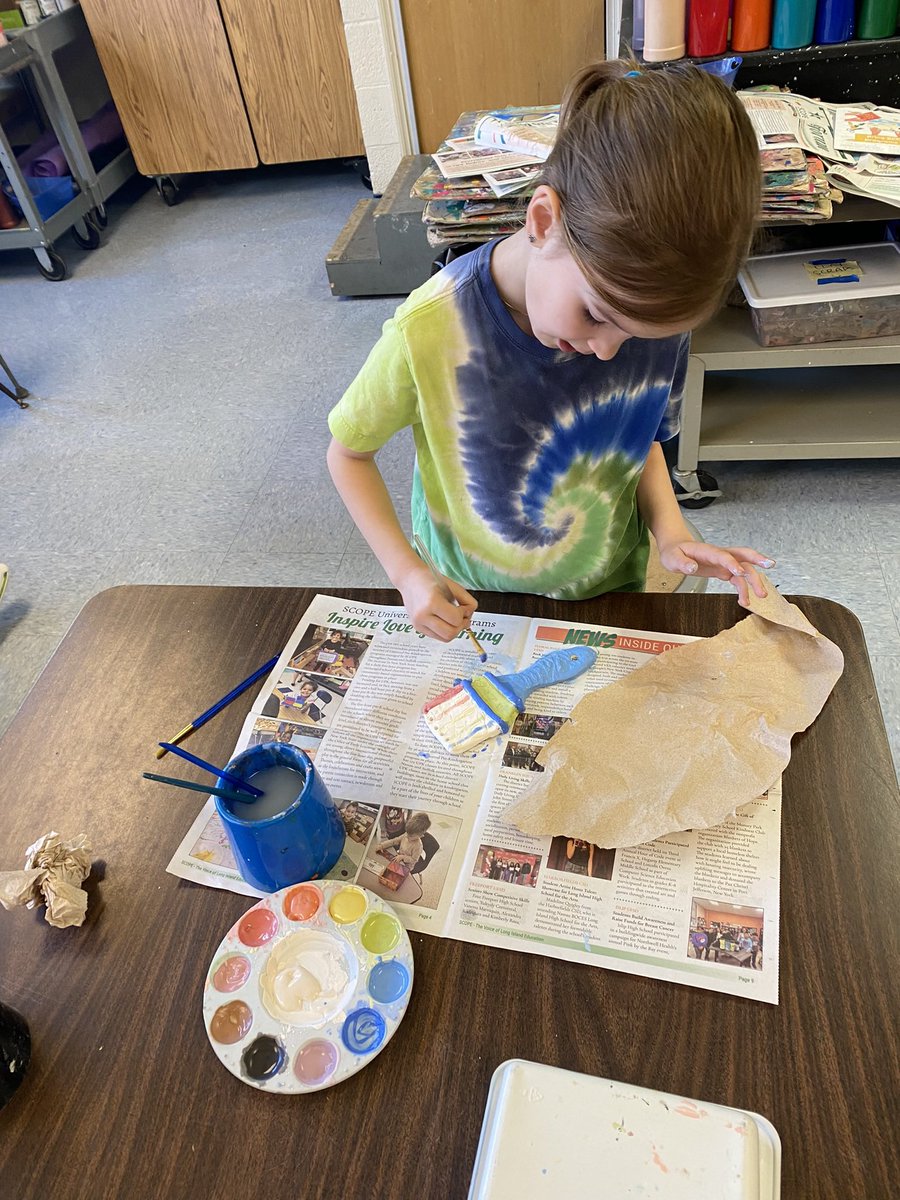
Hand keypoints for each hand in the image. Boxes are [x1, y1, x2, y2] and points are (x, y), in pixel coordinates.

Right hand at [398, 563, 476, 641]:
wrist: (410, 579)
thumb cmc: (432, 580)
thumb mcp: (453, 586)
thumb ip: (467, 600)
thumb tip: (470, 615)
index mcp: (432, 602)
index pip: (456, 619)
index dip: (464, 614)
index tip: (463, 607)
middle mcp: (422, 616)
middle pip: (450, 633)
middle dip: (461, 626)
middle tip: (463, 616)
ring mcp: (418, 624)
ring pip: (445, 638)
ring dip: (455, 631)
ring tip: (454, 619)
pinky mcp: (418, 628)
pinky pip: (438, 637)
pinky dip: (446, 631)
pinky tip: (445, 620)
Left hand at [656, 540, 775, 605]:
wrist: (676, 548)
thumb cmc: (674, 552)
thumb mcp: (671, 558)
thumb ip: (681, 563)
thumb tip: (692, 568)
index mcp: (707, 551)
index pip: (723, 555)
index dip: (732, 563)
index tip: (740, 573)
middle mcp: (719, 555)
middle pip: (742, 554)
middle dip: (757, 559)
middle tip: (771, 565)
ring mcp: (724, 562)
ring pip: (744, 568)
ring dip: (754, 581)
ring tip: (761, 595)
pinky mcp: (724, 570)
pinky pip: (738, 579)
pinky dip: (744, 589)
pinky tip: (745, 601)